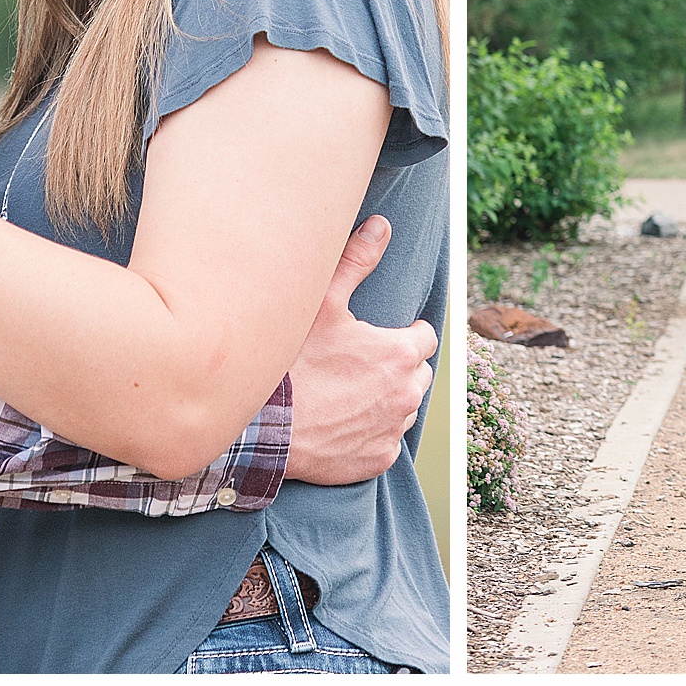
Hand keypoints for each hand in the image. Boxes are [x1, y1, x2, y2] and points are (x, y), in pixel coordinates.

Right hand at [285, 215, 438, 484]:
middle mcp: (407, 394)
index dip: (402, 334)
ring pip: (403, 407)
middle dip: (398, 365)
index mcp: (400, 353)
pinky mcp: (377, 459)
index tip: (377, 336)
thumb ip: (357, 261)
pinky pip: (386, 441)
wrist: (262, 429)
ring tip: (347, 390)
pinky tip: (342, 419)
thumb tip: (382, 226)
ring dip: (386, 398)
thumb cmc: (292, 363)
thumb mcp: (322, 303)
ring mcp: (392, 430)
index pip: (424, 337)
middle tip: (359, 362)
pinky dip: (371, 431)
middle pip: (418, 372)